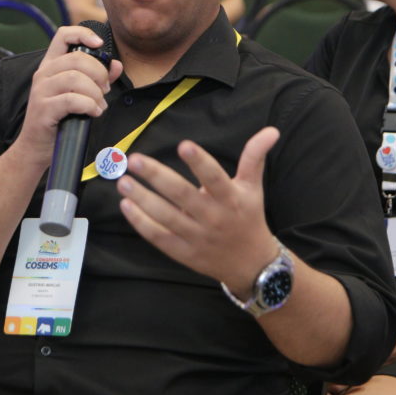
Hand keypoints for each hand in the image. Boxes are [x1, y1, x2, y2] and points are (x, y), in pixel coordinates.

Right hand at [14, 25, 122, 168]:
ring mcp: (41, 91)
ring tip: (99, 105)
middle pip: (77, 59)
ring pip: (75, 78)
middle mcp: (43, 74)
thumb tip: (116, 65)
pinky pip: (72, 100)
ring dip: (95, 92)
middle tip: (105, 89)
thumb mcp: (79, 95)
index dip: (83, 34)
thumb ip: (97, 78)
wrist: (36, 147)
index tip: (100, 44)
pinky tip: (93, 113)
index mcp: (51, 65)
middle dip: (99, 73)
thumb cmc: (59, 119)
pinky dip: (89, 105)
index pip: (63, 35)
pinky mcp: (43, 109)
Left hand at [116, 126, 280, 293]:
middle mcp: (213, 218)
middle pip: (182, 195)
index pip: (215, 177)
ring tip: (123, 181)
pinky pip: (159, 237)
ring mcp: (196, 237)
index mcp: (231, 198)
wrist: (251, 264)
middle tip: (136, 160)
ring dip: (142, 198)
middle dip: (157, 177)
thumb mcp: (253, 187)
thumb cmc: (248, 217)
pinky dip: (141, 223)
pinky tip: (126, 206)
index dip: (200, 162)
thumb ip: (254, 157)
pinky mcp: (183, 252)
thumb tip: (271, 130)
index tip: (184, 144)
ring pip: (165, 217)